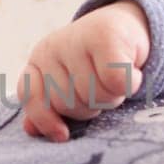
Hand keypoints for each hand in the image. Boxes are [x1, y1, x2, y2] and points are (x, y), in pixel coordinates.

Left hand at [17, 0, 150, 141]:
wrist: (126, 28)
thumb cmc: (95, 65)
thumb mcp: (68, 85)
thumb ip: (48, 107)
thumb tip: (31, 130)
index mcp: (39, 60)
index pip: (31, 95)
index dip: (44, 118)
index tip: (63, 135)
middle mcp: (53, 47)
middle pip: (67, 103)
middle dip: (89, 107)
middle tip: (102, 92)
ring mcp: (77, 39)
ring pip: (93, 95)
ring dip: (111, 97)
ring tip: (115, 82)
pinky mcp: (106, 36)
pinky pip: (116, 81)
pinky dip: (129, 85)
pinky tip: (133, 74)